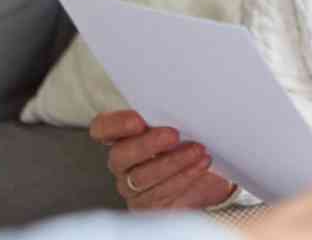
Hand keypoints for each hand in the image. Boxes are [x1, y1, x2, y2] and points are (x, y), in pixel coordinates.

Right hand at [89, 109, 233, 209]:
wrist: (208, 180)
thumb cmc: (190, 146)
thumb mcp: (184, 128)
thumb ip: (175, 117)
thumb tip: (188, 104)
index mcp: (124, 137)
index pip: (103, 129)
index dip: (115, 124)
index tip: (138, 120)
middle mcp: (123, 163)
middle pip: (121, 155)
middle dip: (148, 144)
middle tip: (174, 135)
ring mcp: (132, 187)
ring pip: (141, 177)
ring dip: (173, 161)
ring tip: (198, 150)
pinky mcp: (148, 206)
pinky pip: (161, 193)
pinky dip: (184, 177)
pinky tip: (200, 165)